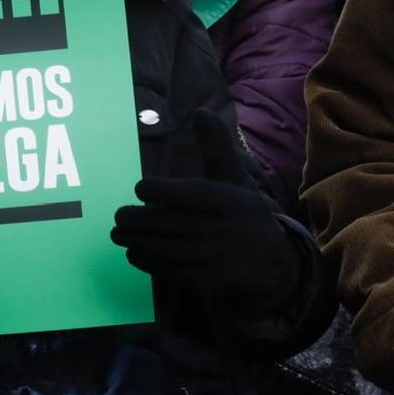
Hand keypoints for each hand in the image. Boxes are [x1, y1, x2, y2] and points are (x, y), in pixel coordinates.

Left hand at [109, 108, 308, 315]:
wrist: (276, 267)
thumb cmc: (246, 216)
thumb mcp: (237, 181)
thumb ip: (217, 149)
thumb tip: (200, 112)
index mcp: (230, 200)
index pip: (191, 194)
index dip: (162, 191)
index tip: (139, 187)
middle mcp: (224, 229)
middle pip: (172, 223)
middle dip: (139, 220)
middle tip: (118, 216)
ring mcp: (216, 258)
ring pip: (167, 249)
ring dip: (137, 242)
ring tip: (118, 234)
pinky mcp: (208, 282)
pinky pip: (171, 270)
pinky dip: (148, 262)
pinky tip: (134, 253)